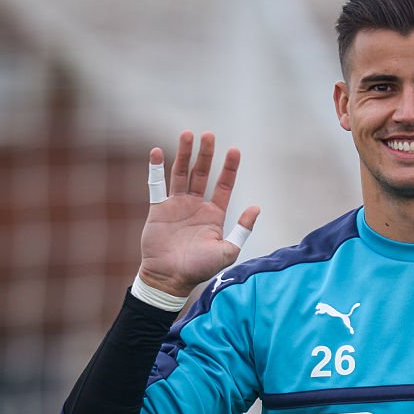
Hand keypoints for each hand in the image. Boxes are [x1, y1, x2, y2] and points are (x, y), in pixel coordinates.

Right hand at [139, 131, 259, 296]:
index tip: (235, 150)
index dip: (230, 168)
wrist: (170, 278)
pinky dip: (156, 168)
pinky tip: (158, 151)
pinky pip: (156, 185)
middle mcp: (196, 206)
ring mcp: (177, 205)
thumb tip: (256, 207)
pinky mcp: (159, 208)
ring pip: (181, 173)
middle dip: (206, 155)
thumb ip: (242, 230)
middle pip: (202, 173)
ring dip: (185, 154)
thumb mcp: (228, 251)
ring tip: (188, 134)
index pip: (224, 185)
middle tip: (209, 135)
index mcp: (214, 215)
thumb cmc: (200, 269)